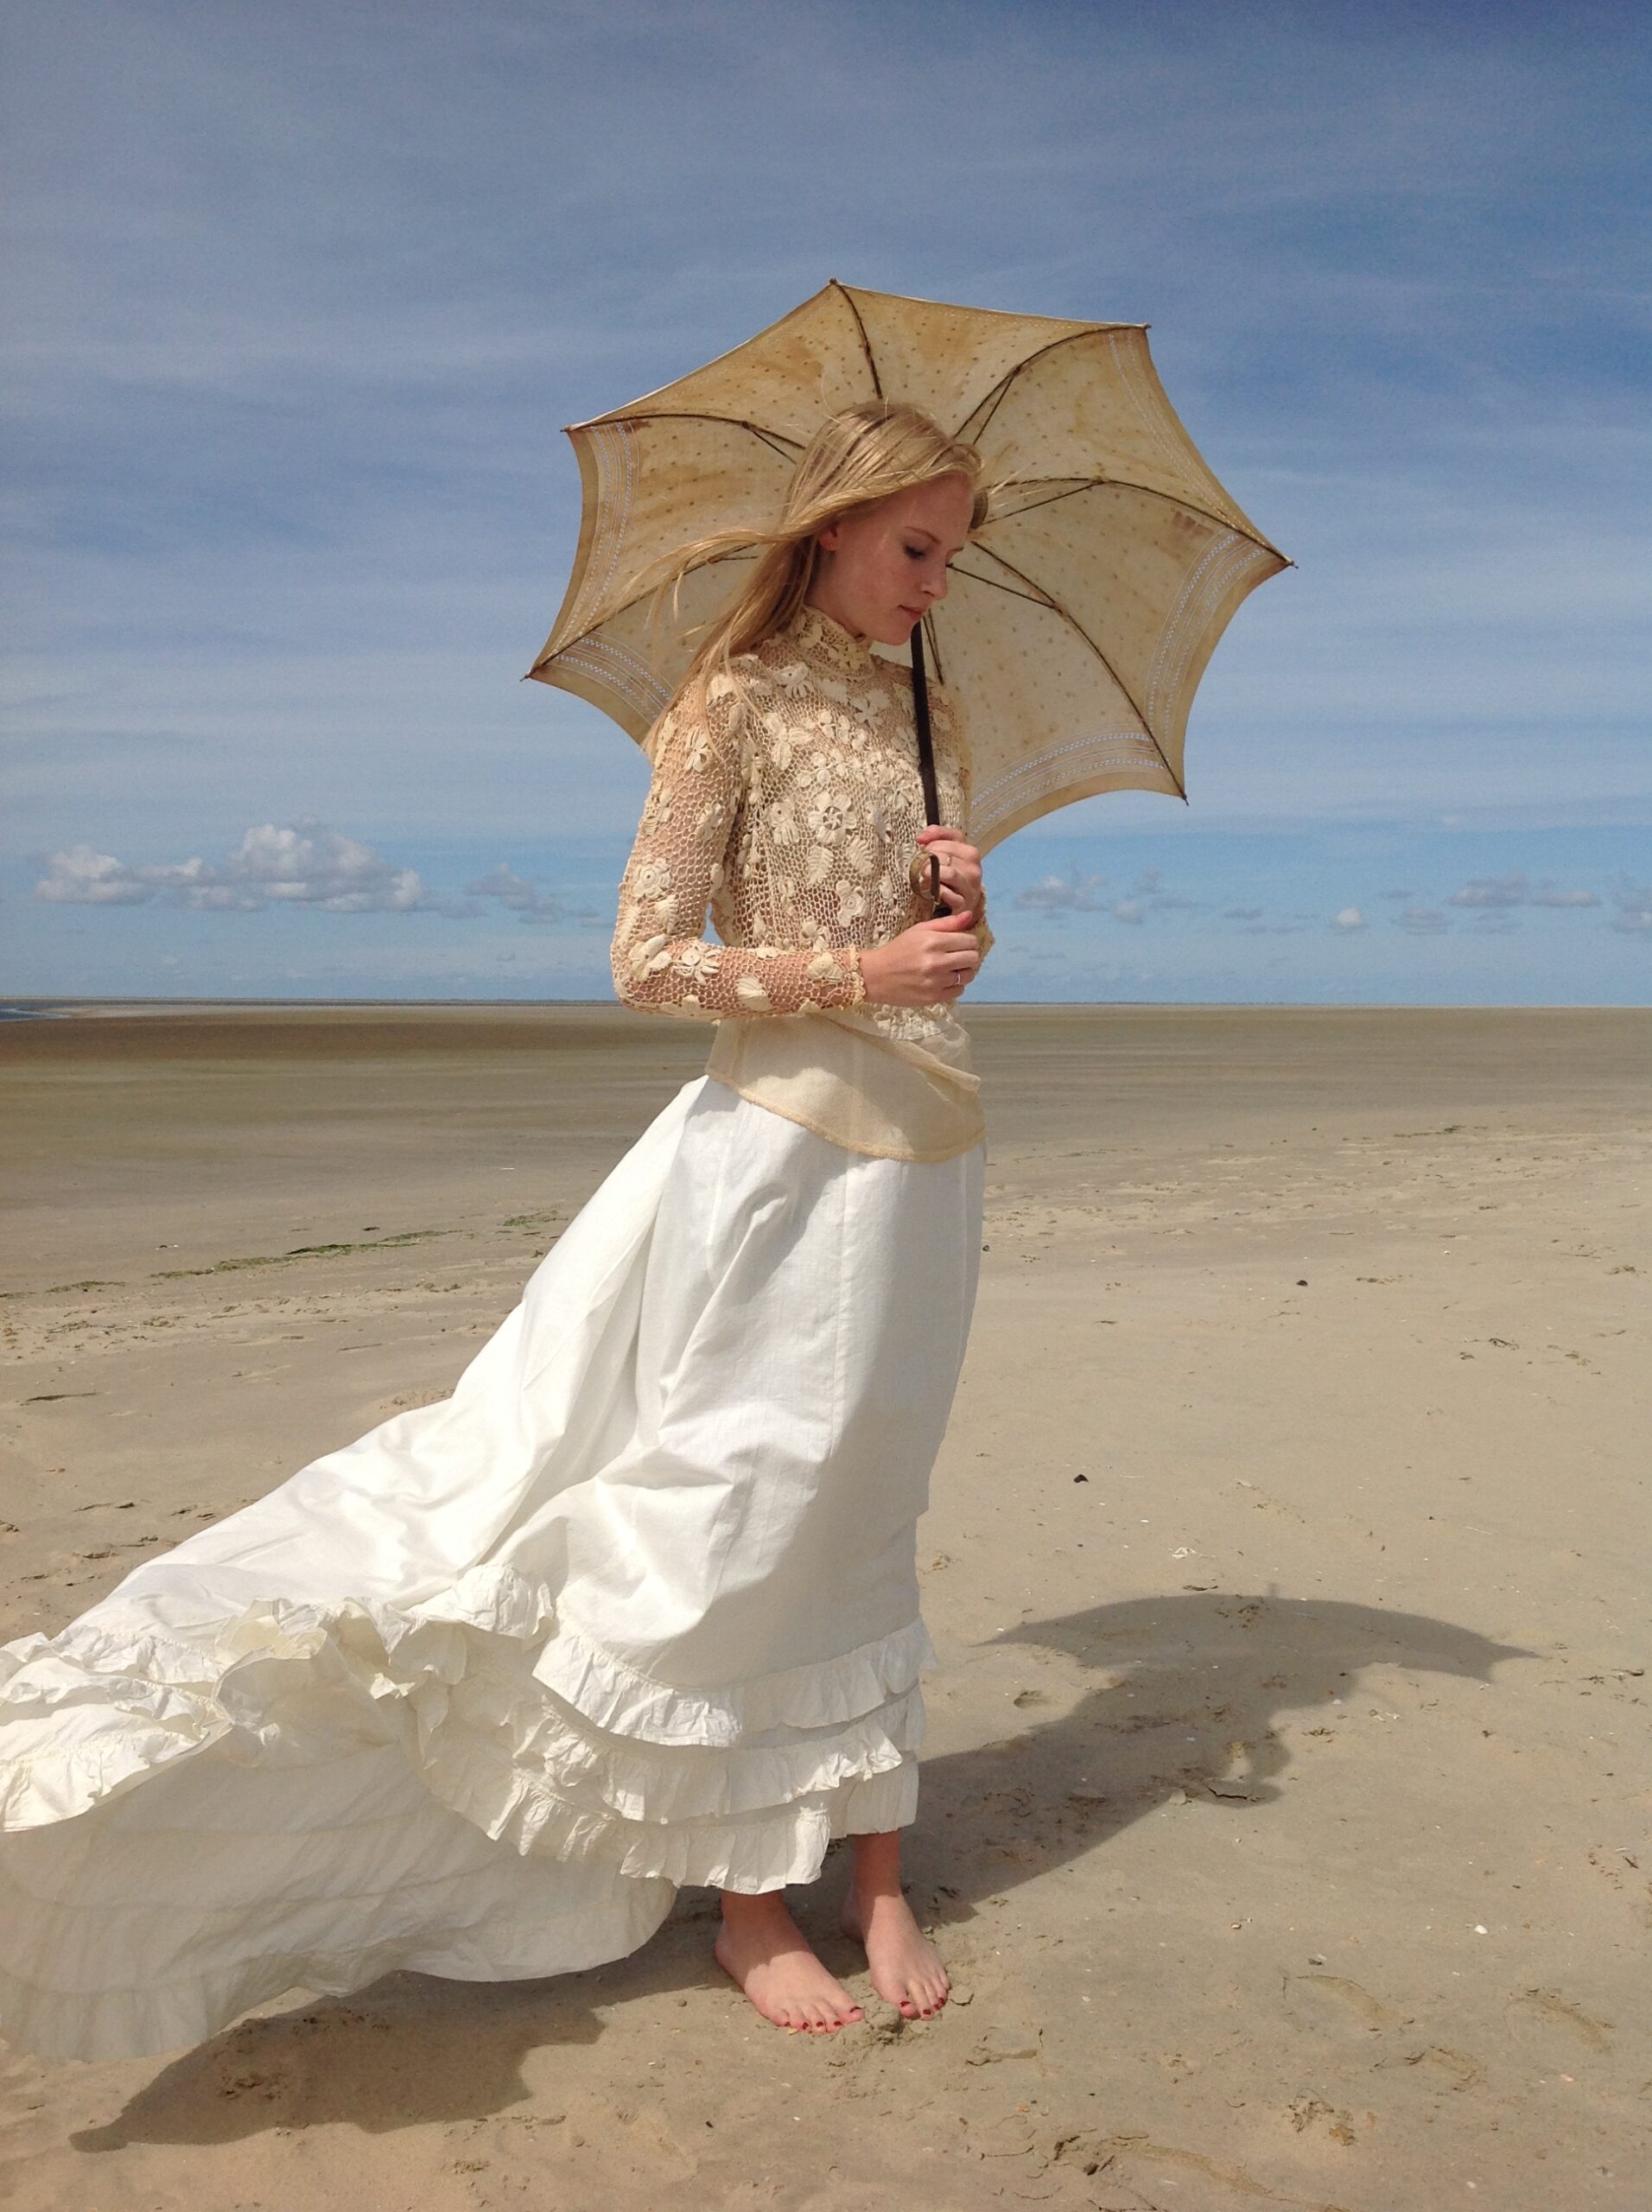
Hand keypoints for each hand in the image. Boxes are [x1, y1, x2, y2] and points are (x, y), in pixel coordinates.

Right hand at [858, 907, 980, 1006]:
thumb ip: (946, 923)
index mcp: (933, 941)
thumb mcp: (919, 930)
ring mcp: (936, 981)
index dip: (968, 941)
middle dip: (968, 955)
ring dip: (962, 971)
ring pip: (968, 975)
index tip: (960, 944)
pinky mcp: (934, 997)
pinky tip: (943, 980)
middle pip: (973, 958)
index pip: (970, 941)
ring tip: (949, 969)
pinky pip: (959, 991)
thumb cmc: (898, 950)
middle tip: (956, 956)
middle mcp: (936, 962)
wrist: (875, 975)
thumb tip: (969, 916)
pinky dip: (955, 985)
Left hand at [910, 824, 983, 919]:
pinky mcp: (963, 903)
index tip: (920, 843)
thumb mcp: (947, 854)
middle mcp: (973, 867)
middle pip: (945, 855)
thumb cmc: (952, 877)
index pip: (951, 837)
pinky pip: (946, 893)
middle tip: (921, 865)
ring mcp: (970, 886)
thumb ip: (936, 839)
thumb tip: (921, 838)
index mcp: (970, 852)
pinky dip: (937, 891)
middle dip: (928, 858)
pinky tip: (934, 891)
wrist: (964, 903)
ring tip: (924, 876)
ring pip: (949, 873)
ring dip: (932, 873)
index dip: (932, 839)